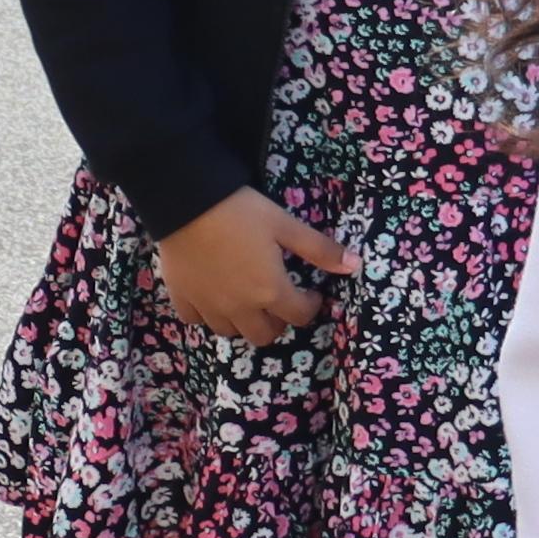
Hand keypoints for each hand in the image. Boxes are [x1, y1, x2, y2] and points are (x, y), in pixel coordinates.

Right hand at [153, 187, 351, 341]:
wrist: (186, 202)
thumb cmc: (241, 211)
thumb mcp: (285, 225)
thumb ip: (319, 249)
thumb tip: (355, 265)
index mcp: (271, 291)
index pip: (300, 315)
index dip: (311, 305)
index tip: (311, 292)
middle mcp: (241, 307)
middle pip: (265, 335)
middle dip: (278, 321)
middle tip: (279, 299)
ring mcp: (209, 306)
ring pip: (231, 332)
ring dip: (244, 322)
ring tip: (247, 300)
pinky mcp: (183, 298)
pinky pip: (197, 321)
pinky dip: (208, 314)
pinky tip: (212, 297)